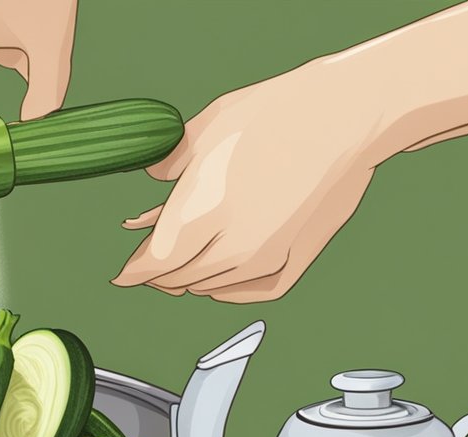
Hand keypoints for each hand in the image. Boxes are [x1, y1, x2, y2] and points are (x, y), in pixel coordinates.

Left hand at [112, 66, 381, 302]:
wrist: (345, 116)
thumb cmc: (275, 114)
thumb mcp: (206, 130)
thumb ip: (171, 164)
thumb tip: (152, 176)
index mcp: (201, 214)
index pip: (154, 264)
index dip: (133, 272)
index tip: (122, 275)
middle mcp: (232, 246)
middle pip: (179, 280)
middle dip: (158, 275)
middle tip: (146, 266)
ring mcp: (267, 257)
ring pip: (211, 287)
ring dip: (190, 280)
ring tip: (179, 266)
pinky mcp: (296, 259)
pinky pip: (252, 292)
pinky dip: (230, 290)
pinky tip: (219, 282)